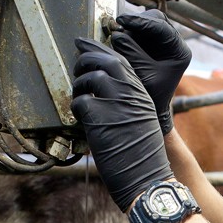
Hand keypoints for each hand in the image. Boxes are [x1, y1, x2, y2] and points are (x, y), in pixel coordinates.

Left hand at [71, 38, 172, 211]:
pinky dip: (75, 108)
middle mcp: (130, 92)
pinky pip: (79, 102)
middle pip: (104, 60)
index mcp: (141, 92)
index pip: (120, 60)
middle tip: (77, 66)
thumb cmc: (143, 155)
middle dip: (85, 58)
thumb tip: (103, 88)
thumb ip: (127, 100)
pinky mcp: (99, 116)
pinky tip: (80, 118)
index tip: (85, 45)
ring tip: (79, 97)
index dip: (100, 50)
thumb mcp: (142, 120)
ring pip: (89, 77)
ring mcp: (115, 101)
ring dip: (78, 86)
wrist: (147, 177)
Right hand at [111, 9, 190, 133]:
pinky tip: (118, 40)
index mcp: (179, 51)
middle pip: (155, 20)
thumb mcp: (142, 74)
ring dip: (130, 28)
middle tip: (117, 28)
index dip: (140, 22)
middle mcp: (173, 44)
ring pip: (145, 24)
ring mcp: (162, 43)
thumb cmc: (151, 96)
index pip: (162, 27)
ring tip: (116, 38)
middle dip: (135, 23)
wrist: (152, 108)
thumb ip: (131, 53)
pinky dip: (127, 34)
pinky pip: (138, 32)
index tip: (122, 21)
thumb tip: (117, 34)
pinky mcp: (151, 45)